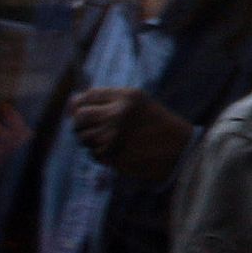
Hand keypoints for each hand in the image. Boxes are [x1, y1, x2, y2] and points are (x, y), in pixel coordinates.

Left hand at [69, 87, 192, 181]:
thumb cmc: (158, 125)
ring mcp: (114, 136)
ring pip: (83, 137)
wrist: (180, 151)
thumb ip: (108, 100)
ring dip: (91, 141)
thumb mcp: (139, 104)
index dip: (80, 105)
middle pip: (80, 117)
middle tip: (92, 129)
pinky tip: (117, 152)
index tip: (80, 111)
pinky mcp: (113, 156)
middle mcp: (118, 114)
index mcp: (127, 97)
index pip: (88, 97)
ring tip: (110, 141)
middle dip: (81, 124)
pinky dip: (101, 154)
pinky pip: (93, 154)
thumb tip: (71, 105)